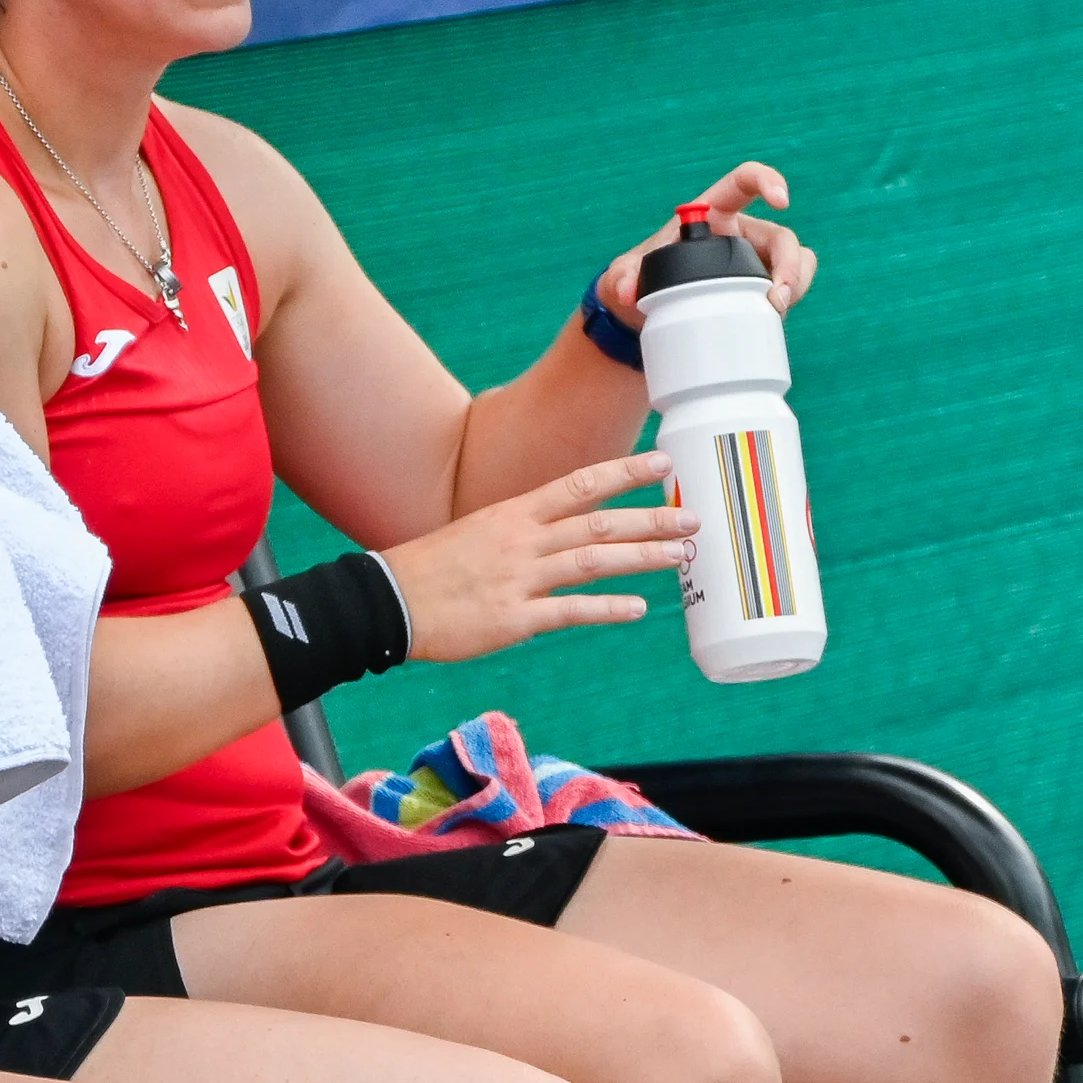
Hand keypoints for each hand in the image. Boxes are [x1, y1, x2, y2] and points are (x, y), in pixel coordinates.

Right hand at [379, 450, 695, 662]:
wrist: (389, 601)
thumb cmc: (434, 569)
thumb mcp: (480, 532)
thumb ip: (524, 531)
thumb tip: (562, 533)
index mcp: (515, 514)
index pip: (580, 484)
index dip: (625, 473)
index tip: (662, 465)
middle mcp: (523, 539)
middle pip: (599, 522)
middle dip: (651, 519)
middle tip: (694, 519)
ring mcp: (519, 578)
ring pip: (593, 561)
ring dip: (642, 558)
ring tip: (680, 557)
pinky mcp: (513, 618)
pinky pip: (569, 611)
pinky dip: (606, 609)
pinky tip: (636, 609)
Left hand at [593, 163, 816, 322]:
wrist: (647, 318)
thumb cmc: (637, 283)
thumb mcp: (622, 277)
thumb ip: (620, 279)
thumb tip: (626, 291)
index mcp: (712, 214)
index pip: (744, 182)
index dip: (766, 181)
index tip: (782, 200)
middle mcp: (741, 235)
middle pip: (781, 237)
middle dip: (788, 264)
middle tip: (776, 298)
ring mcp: (756, 264)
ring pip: (796, 262)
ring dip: (796, 284)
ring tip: (777, 311)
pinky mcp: (761, 292)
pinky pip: (791, 290)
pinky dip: (791, 302)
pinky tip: (775, 322)